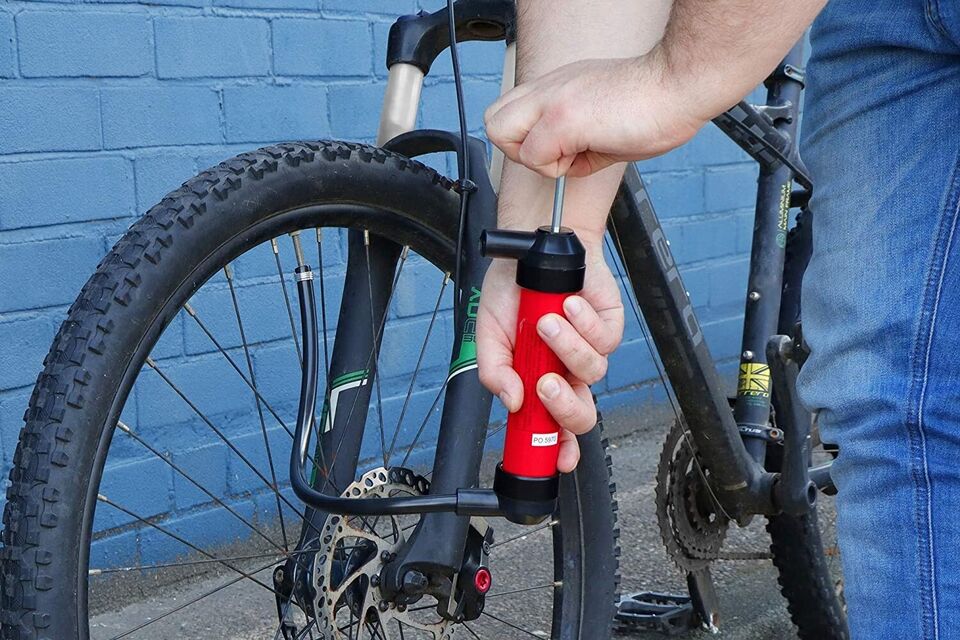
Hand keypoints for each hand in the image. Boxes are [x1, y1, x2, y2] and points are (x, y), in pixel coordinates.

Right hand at [476, 238, 623, 471]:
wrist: (535, 247)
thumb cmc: (513, 291)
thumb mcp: (488, 332)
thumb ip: (494, 370)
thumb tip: (511, 400)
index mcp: (538, 382)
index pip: (552, 428)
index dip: (557, 449)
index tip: (554, 460)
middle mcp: (567, 373)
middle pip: (582, 415)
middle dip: (565, 407)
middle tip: (545, 385)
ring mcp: (590, 351)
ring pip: (592, 373)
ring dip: (567, 347)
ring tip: (546, 323)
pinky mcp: (610, 327)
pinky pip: (605, 340)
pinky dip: (583, 323)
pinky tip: (568, 305)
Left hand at [484, 53, 707, 177]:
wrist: (680, 85)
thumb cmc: (654, 101)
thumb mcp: (604, 120)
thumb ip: (578, 139)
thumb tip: (570, 164)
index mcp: (558, 87)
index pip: (511, 113)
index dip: (528, 141)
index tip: (559, 152)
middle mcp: (548, 87)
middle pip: (494, 120)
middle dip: (517, 150)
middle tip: (554, 157)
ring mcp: (551, 100)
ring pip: (501, 133)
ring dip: (534, 159)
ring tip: (573, 155)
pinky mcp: (563, 119)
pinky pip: (534, 157)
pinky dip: (558, 169)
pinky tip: (588, 156)